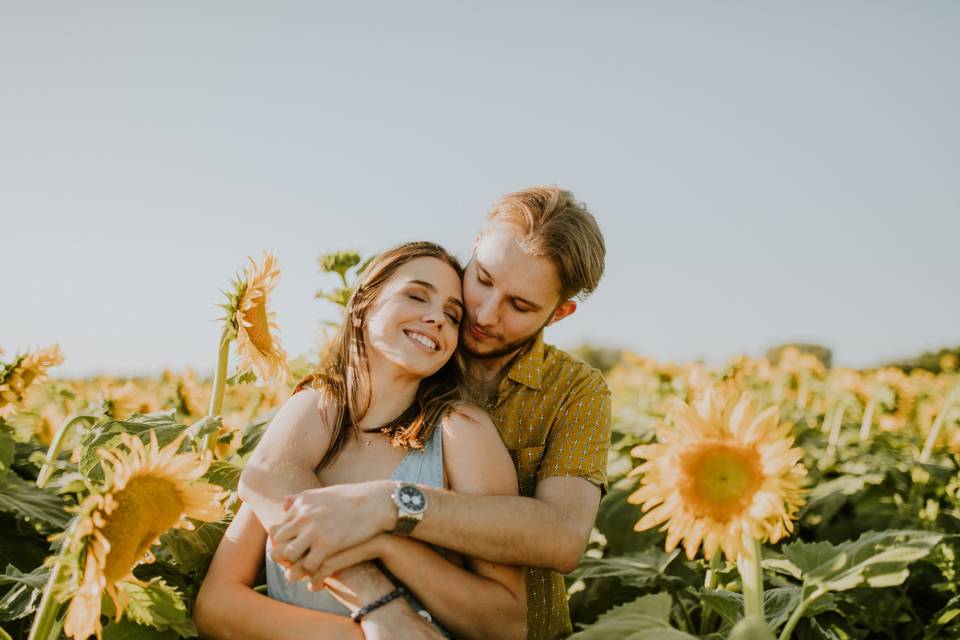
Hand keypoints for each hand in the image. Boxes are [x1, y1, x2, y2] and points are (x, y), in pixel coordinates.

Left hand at [268, 480, 394, 581]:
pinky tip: (320, 576)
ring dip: (295, 565)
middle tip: (293, 564)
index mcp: (302, 503)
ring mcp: (314, 530)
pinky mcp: (327, 544)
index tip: (293, 551)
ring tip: (303, 572)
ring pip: (289, 555)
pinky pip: (309, 566)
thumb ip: (302, 497)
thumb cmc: (355, 497)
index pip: (280, 527)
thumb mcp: (324, 493)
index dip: (284, 542)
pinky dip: (312, 573)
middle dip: (284, 555)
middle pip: (279, 542)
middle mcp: (303, 515)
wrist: (378, 502)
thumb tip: (283, 502)